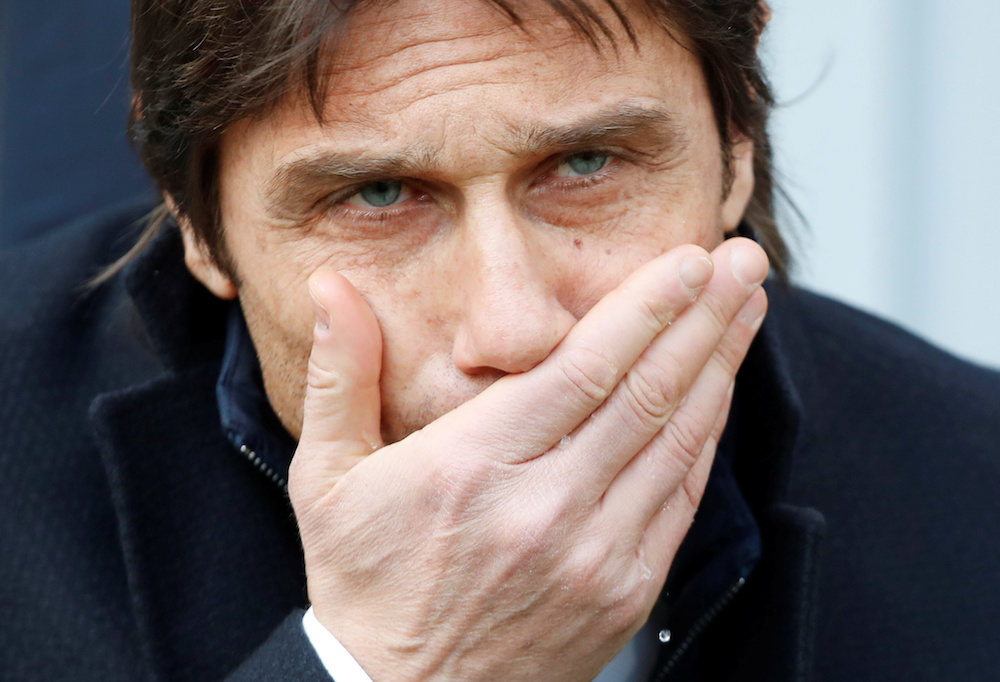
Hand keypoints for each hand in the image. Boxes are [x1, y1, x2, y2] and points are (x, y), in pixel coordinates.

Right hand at [288, 238, 768, 681]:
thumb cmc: (367, 584)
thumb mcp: (327, 478)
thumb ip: (340, 375)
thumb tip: (331, 289)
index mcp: (472, 468)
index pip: (581, 369)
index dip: (644, 307)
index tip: (685, 260)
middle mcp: (543, 509)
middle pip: (646, 393)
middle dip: (704, 317)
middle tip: (741, 262)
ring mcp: (593, 555)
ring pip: (677, 441)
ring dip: (720, 366)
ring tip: (748, 308)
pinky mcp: (624, 592)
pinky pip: (680, 498)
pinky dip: (706, 436)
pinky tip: (719, 391)